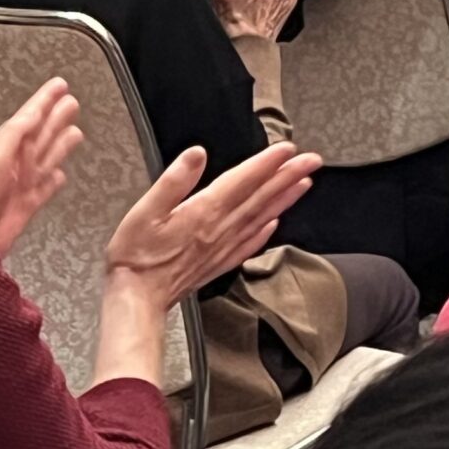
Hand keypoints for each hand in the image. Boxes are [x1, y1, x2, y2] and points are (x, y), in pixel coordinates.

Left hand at [0, 79, 84, 257]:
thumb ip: (15, 134)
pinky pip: (47, 187)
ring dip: (61, 143)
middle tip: (73, 102)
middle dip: (56, 118)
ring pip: (49, 156)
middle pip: (43, 134)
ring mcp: (24, 183)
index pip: (30, 117)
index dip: (44, 100)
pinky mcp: (30, 204)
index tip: (60, 83)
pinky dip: (55, 180)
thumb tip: (36, 112)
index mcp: (7, 146)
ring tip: (76, 131)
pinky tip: (62, 174)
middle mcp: (17, 161)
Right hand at [104, 140, 322, 309]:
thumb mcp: (144, 211)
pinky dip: (266, 232)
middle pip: (260, 197)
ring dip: (285, 199)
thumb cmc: (135, 257)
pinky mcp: (218, 263)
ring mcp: (222, 248)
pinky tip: (275, 223)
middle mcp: (220, 230)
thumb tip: (196, 155)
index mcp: (204, 213)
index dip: (267, 162)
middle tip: (312, 160)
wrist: (136, 300)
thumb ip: (173, 181)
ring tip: (305, 183)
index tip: (288, 148)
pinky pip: (249, 244)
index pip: (243, 181)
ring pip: (261, 218)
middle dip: (288, 176)